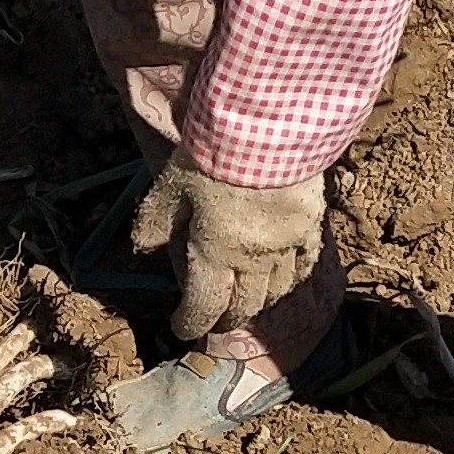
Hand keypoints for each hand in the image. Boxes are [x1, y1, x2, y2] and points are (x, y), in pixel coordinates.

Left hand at [127, 155, 323, 338]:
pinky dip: (292, 279)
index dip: (190, 322)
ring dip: (259, 304)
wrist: (271, 125)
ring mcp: (287, 245)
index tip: (181, 328)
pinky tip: (286, 280)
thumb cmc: (215, 153)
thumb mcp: (173, 183)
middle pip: (244, 306)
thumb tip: (142, 247)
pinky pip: (305, 264)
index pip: (204, 305)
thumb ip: (157, 219)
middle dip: (225, 319)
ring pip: (276, 291)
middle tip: (214, 320)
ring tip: (247, 303)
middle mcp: (254, 260)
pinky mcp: (311, 225)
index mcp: (216, 253)